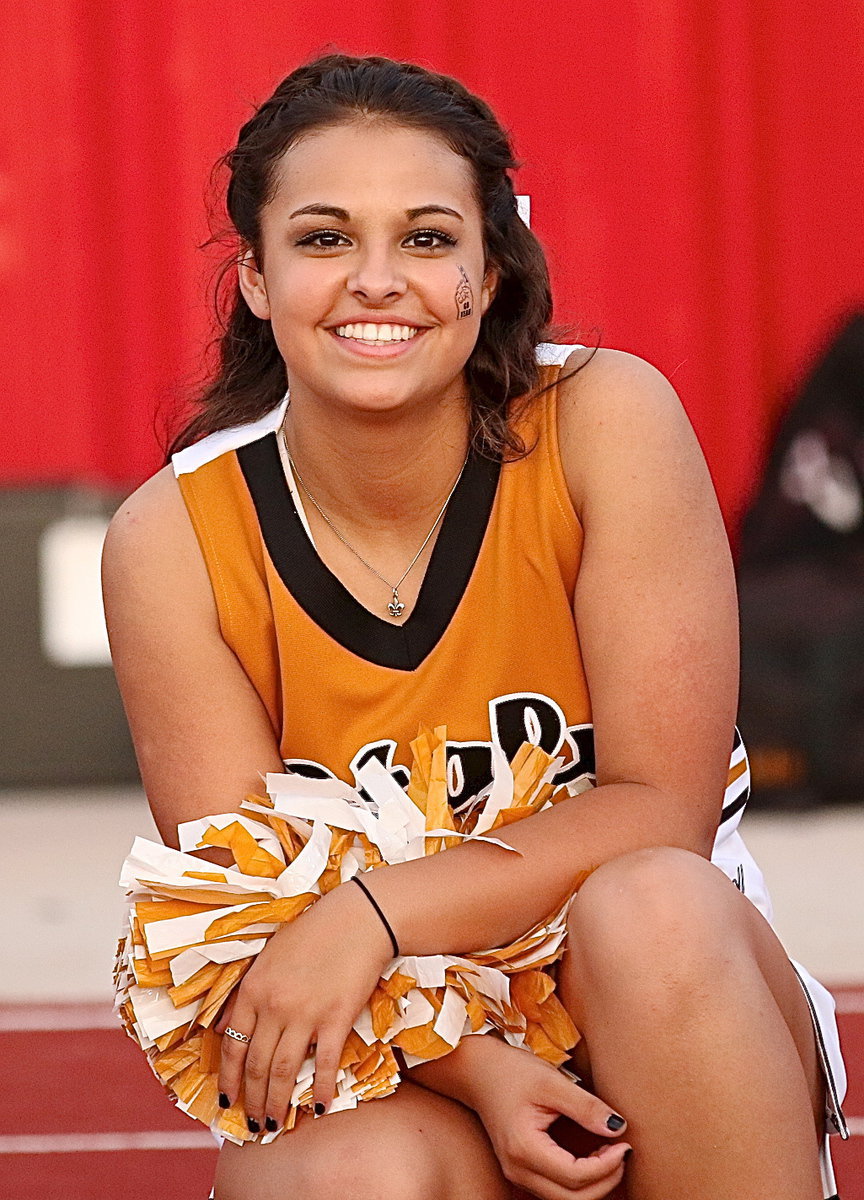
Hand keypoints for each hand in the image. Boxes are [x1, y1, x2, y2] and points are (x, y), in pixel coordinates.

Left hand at [216, 877, 392, 1131]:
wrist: (359, 918)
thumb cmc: (314, 931)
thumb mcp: (269, 956)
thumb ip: (249, 992)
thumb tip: (228, 1026)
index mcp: (254, 989)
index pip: (232, 1045)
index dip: (228, 1078)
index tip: (227, 1101)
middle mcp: (275, 1006)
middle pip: (257, 1066)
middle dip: (253, 1101)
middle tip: (253, 1126)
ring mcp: (306, 1014)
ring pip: (284, 1071)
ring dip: (277, 1104)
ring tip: (275, 1126)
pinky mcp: (337, 1019)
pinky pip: (324, 1064)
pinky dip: (321, 1089)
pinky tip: (319, 1108)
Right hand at [468, 1039, 630, 1199]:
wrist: (478, 1069)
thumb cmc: (512, 1071)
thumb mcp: (551, 1081)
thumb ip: (585, 1106)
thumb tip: (619, 1128)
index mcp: (524, 1148)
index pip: (575, 1176)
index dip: (607, 1165)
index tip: (625, 1143)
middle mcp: (518, 1169)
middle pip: (572, 1199)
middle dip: (605, 1181)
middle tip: (623, 1153)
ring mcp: (517, 1173)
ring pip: (564, 1199)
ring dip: (594, 1185)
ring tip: (611, 1154)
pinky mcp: (520, 1169)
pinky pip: (556, 1189)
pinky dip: (579, 1181)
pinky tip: (593, 1157)